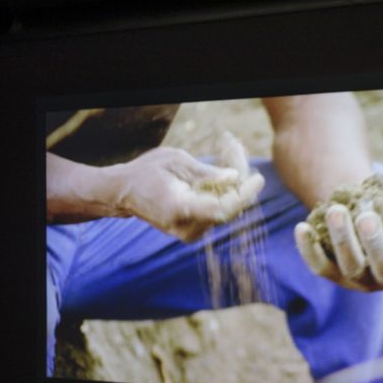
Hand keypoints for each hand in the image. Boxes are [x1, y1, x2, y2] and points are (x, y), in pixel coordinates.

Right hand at [115, 146, 264, 242]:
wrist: (125, 192)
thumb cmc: (147, 172)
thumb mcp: (176, 162)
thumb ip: (206, 173)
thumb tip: (233, 177)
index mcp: (179, 209)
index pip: (222, 210)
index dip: (244, 195)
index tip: (258, 178)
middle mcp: (187, 227)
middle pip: (229, 207)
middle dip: (240, 179)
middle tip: (237, 149)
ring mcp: (191, 233)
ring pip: (226, 209)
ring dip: (234, 182)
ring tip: (230, 150)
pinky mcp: (195, 230)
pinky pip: (218, 210)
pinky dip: (225, 190)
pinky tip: (225, 168)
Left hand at [294, 168, 382, 290]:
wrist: (357, 207)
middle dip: (376, 244)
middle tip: (366, 215)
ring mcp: (359, 279)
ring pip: (351, 268)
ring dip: (343, 240)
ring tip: (336, 210)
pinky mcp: (331, 274)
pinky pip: (319, 266)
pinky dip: (309, 249)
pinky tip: (302, 226)